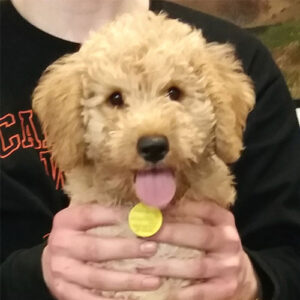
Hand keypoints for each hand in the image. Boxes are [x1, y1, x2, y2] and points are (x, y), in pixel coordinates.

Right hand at [42, 204, 160, 299]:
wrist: (51, 259)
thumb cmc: (78, 233)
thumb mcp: (85, 218)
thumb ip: (107, 213)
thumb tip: (142, 210)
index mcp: (67, 220)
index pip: (92, 215)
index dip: (116, 216)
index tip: (141, 218)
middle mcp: (61, 244)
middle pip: (95, 248)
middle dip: (126, 250)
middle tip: (151, 249)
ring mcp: (62, 271)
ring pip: (97, 278)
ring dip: (127, 280)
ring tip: (153, 280)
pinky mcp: (64, 292)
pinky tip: (134, 299)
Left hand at [138, 200, 258, 299]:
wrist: (241, 271)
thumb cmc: (214, 242)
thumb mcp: (208, 224)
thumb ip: (189, 216)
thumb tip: (156, 207)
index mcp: (224, 220)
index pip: (205, 209)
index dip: (180, 208)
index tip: (156, 210)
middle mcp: (229, 241)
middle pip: (200, 236)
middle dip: (170, 234)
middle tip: (144, 233)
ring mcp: (228, 266)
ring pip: (196, 266)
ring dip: (168, 266)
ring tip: (144, 266)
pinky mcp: (225, 288)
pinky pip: (200, 292)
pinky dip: (181, 292)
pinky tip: (162, 289)